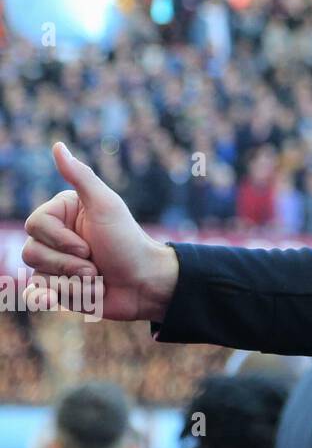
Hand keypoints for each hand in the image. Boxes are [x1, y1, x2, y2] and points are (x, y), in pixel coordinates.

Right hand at [22, 142, 178, 322]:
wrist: (145, 283)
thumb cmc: (127, 242)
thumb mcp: (105, 205)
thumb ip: (81, 176)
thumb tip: (58, 145)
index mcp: (64, 212)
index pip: (34, 224)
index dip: (59, 240)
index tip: (88, 245)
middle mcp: (57, 236)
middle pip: (31, 252)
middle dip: (67, 264)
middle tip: (95, 265)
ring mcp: (57, 262)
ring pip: (36, 274)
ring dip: (69, 282)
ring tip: (96, 279)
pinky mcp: (60, 287)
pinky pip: (36, 293)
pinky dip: (48, 297)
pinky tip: (50, 301)